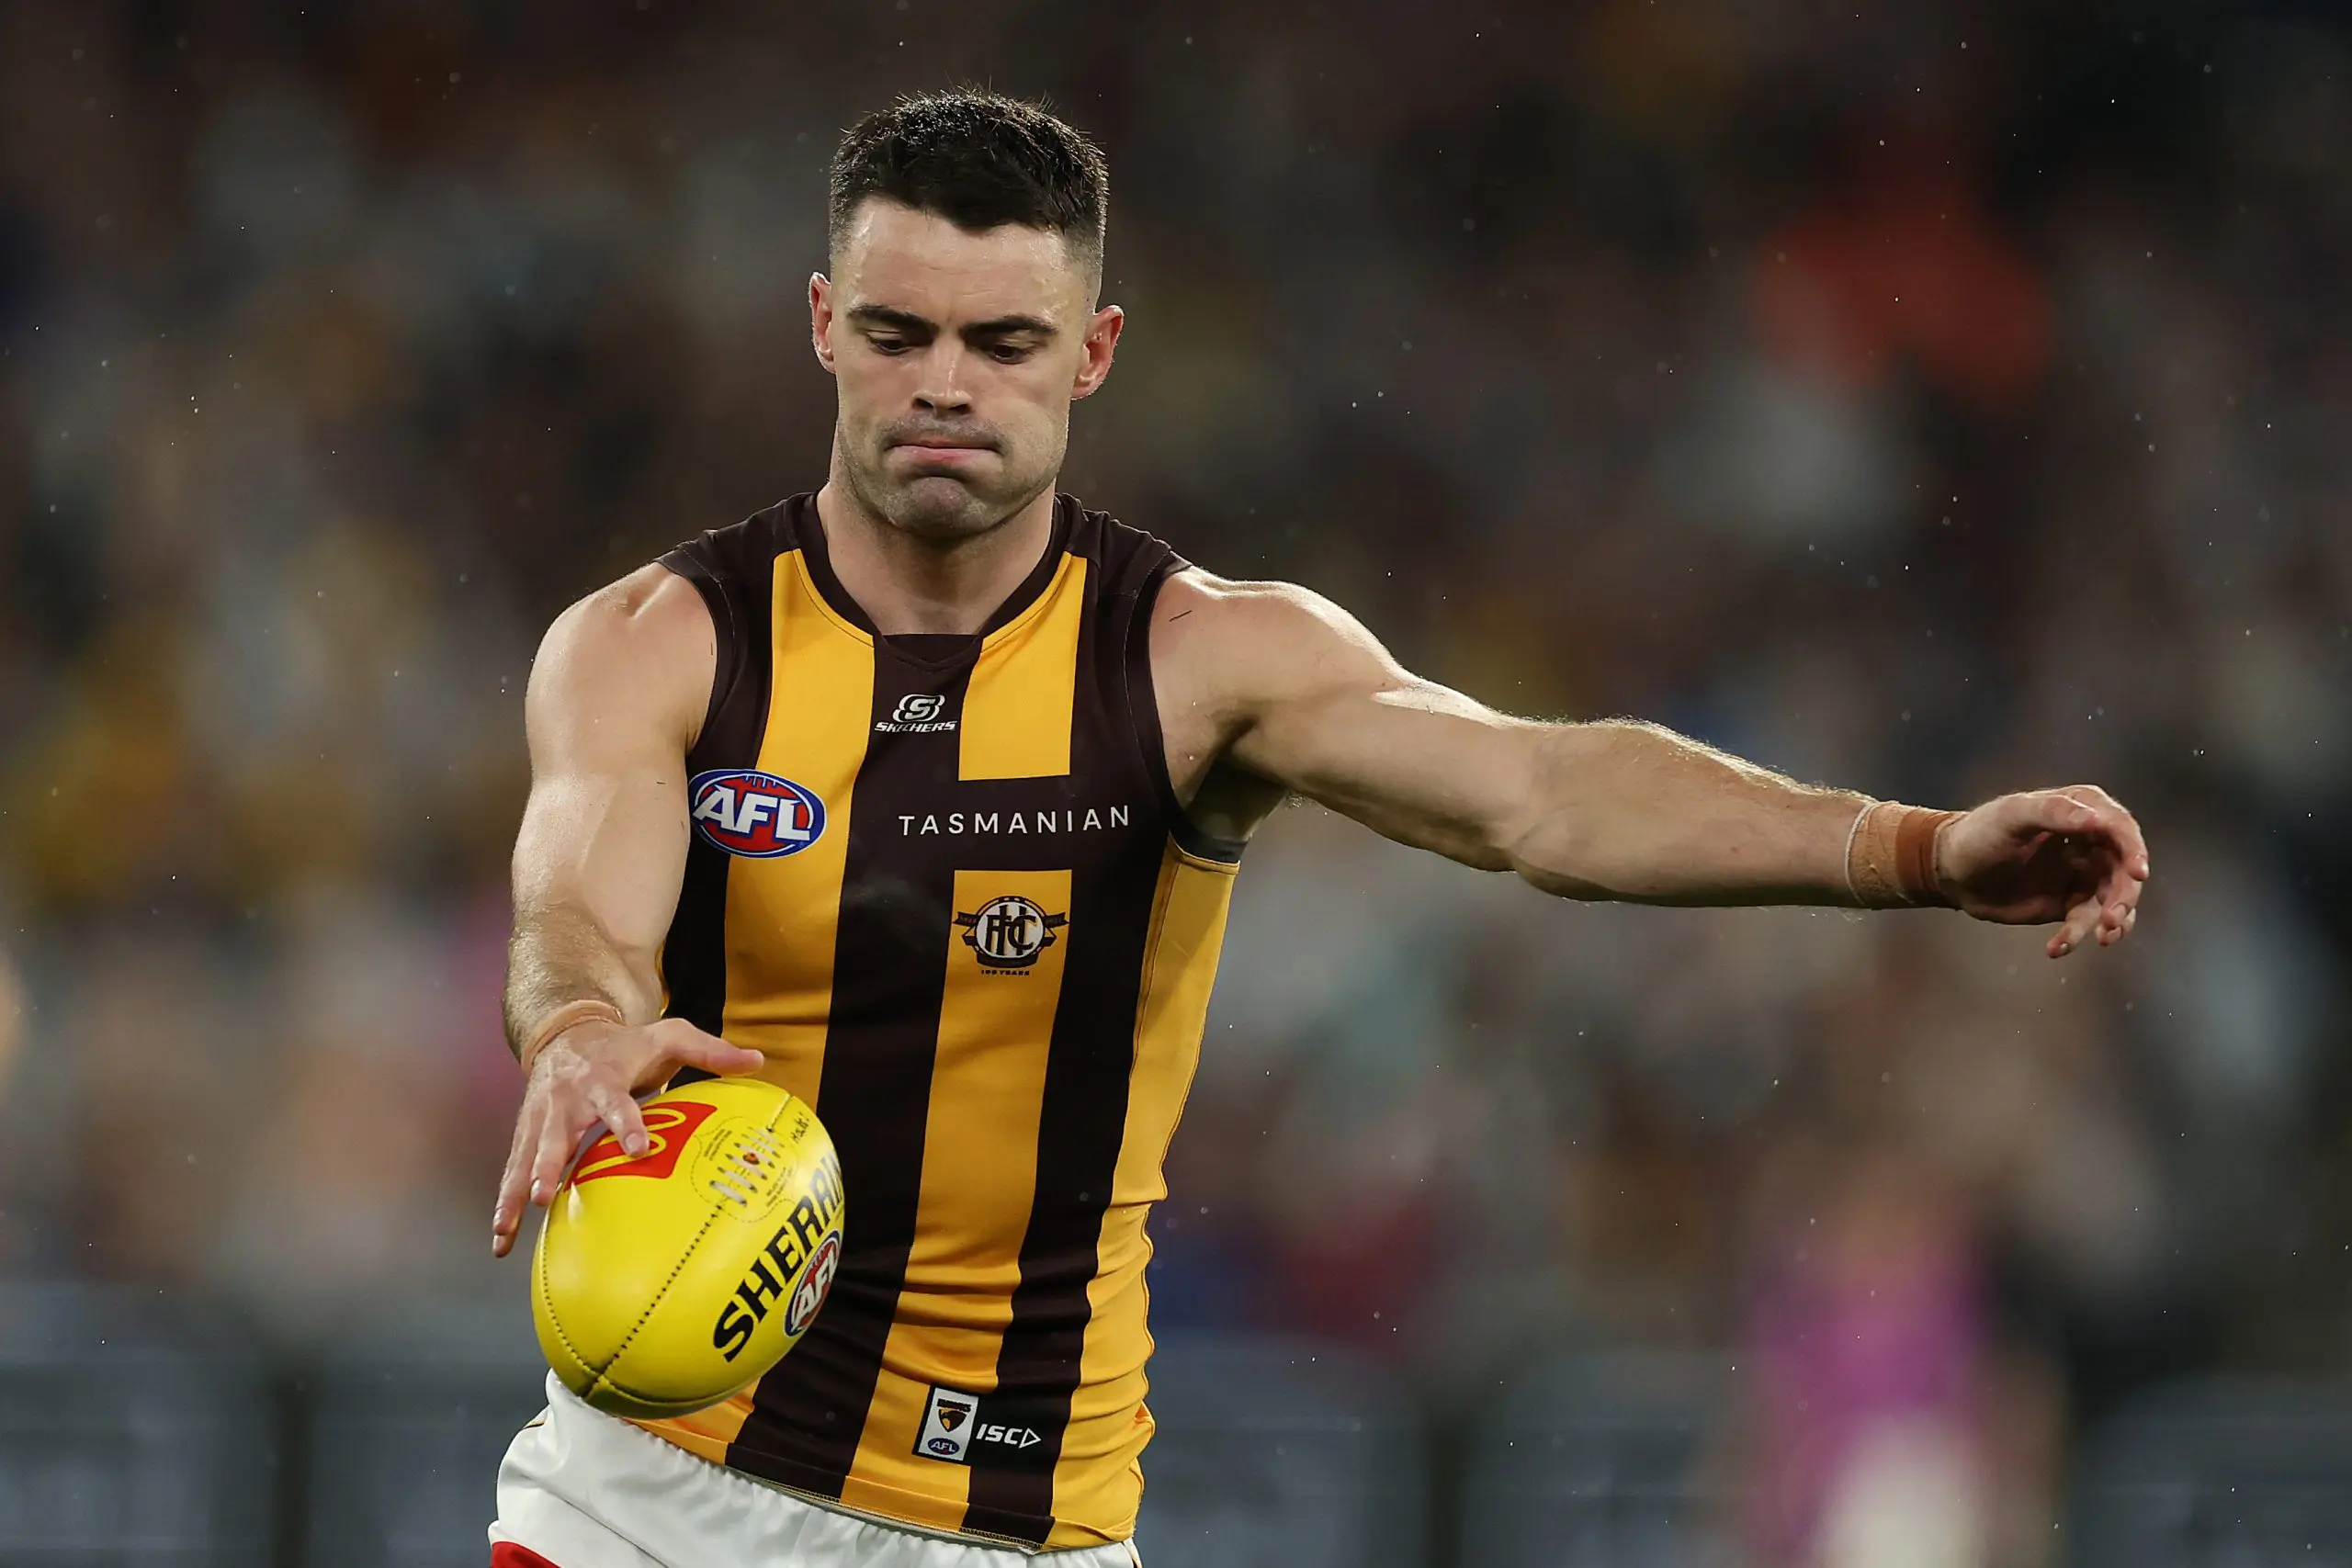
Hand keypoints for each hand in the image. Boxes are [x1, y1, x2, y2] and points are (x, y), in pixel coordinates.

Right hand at [491, 1017, 764, 1256]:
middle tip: (547, 1195)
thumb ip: (711, 1050)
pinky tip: (501, 1242)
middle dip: (550, 1164)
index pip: (616, 1103)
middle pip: (556, 1134)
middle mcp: (566, 1100)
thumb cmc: (627, 1044)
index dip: (627, 1125)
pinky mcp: (527, 1136)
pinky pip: (514, 1172)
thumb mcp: (670, 1035)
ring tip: (508, 1232)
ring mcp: (541, 1120)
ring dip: (517, 1193)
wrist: (566, 1031)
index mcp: (603, 1078)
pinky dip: (505, 1204)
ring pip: (526, 1158)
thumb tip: (758, 1061)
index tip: (638, 1150)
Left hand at [1935, 786, 2150, 959]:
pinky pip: (2086, 921)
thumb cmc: (1979, 834)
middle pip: (2124, 868)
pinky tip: (2056, 948)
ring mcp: (2082, 872)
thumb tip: (2097, 819)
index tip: (2138, 874)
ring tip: (2102, 937)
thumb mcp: (2011, 816)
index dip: (2134, 849)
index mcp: (2081, 808)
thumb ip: (2053, 812)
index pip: (2120, 828)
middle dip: (2125, 895)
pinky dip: (2077, 936)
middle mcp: (2090, 840)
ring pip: (2113, 898)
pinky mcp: (2069, 901)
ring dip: (2112, 920)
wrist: (1951, 870)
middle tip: (2112, 918)